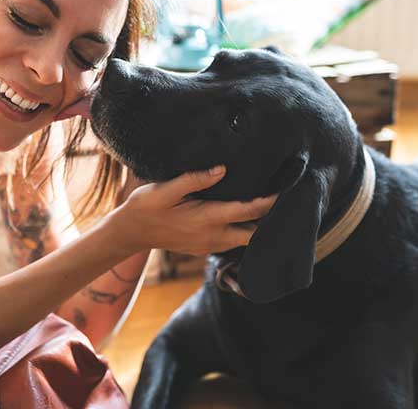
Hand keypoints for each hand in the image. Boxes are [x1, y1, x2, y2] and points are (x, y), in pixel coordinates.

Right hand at [110, 166, 276, 255]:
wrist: (130, 232)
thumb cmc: (145, 207)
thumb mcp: (164, 190)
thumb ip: (193, 180)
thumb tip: (222, 169)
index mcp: (205, 219)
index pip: (247, 211)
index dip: (270, 202)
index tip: (287, 190)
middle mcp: (212, 237)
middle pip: (254, 233)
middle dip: (271, 220)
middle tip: (287, 201)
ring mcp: (209, 245)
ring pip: (245, 240)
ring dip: (258, 226)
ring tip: (271, 206)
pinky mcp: (204, 248)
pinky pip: (233, 242)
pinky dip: (244, 230)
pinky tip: (247, 216)